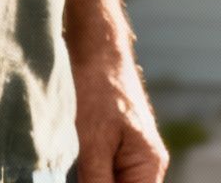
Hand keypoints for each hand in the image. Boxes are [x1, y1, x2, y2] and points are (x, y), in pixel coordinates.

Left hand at [73, 49, 169, 182]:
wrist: (97, 51)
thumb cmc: (98, 91)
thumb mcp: (91, 144)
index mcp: (148, 165)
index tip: (85, 181)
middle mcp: (146, 165)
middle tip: (75, 173)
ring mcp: (131, 158)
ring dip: (89, 181)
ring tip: (74, 166)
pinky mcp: (115, 151)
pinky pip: (105, 176)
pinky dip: (87, 177)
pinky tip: (72, 168)